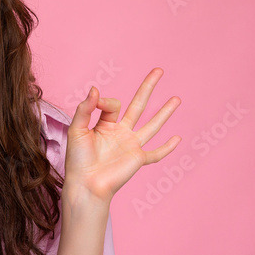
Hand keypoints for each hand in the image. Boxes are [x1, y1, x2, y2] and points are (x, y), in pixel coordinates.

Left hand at [64, 68, 181, 202]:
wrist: (86, 184)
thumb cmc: (77, 160)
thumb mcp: (76, 129)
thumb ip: (85, 109)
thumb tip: (95, 89)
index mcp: (105, 125)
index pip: (114, 104)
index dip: (105, 101)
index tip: (97, 103)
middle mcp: (121, 133)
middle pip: (138, 105)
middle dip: (148, 88)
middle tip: (159, 70)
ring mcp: (131, 145)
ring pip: (152, 126)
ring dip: (164, 112)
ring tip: (176, 99)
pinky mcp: (138, 159)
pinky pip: (156, 154)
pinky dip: (167, 148)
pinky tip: (178, 139)